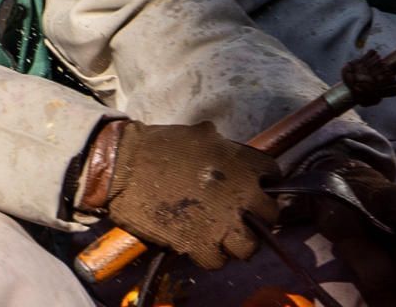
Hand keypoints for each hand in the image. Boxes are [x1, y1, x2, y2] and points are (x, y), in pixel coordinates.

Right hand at [92, 118, 281, 270]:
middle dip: (257, 216)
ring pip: (250, 246)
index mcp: (241, 163)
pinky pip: (219, 261)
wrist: (123, 166)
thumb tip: (230, 152)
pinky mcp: (200, 244)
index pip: (273, 175)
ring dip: (238, 242)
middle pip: (269, 215)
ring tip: (224, 236)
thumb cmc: (158, 146)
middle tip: (240, 215)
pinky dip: (211, 255)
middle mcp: (240, 194)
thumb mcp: (199, 135)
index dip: (263, 182)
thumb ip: (224, 147)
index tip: (252, 187)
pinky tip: (201, 243)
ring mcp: (222, 223)